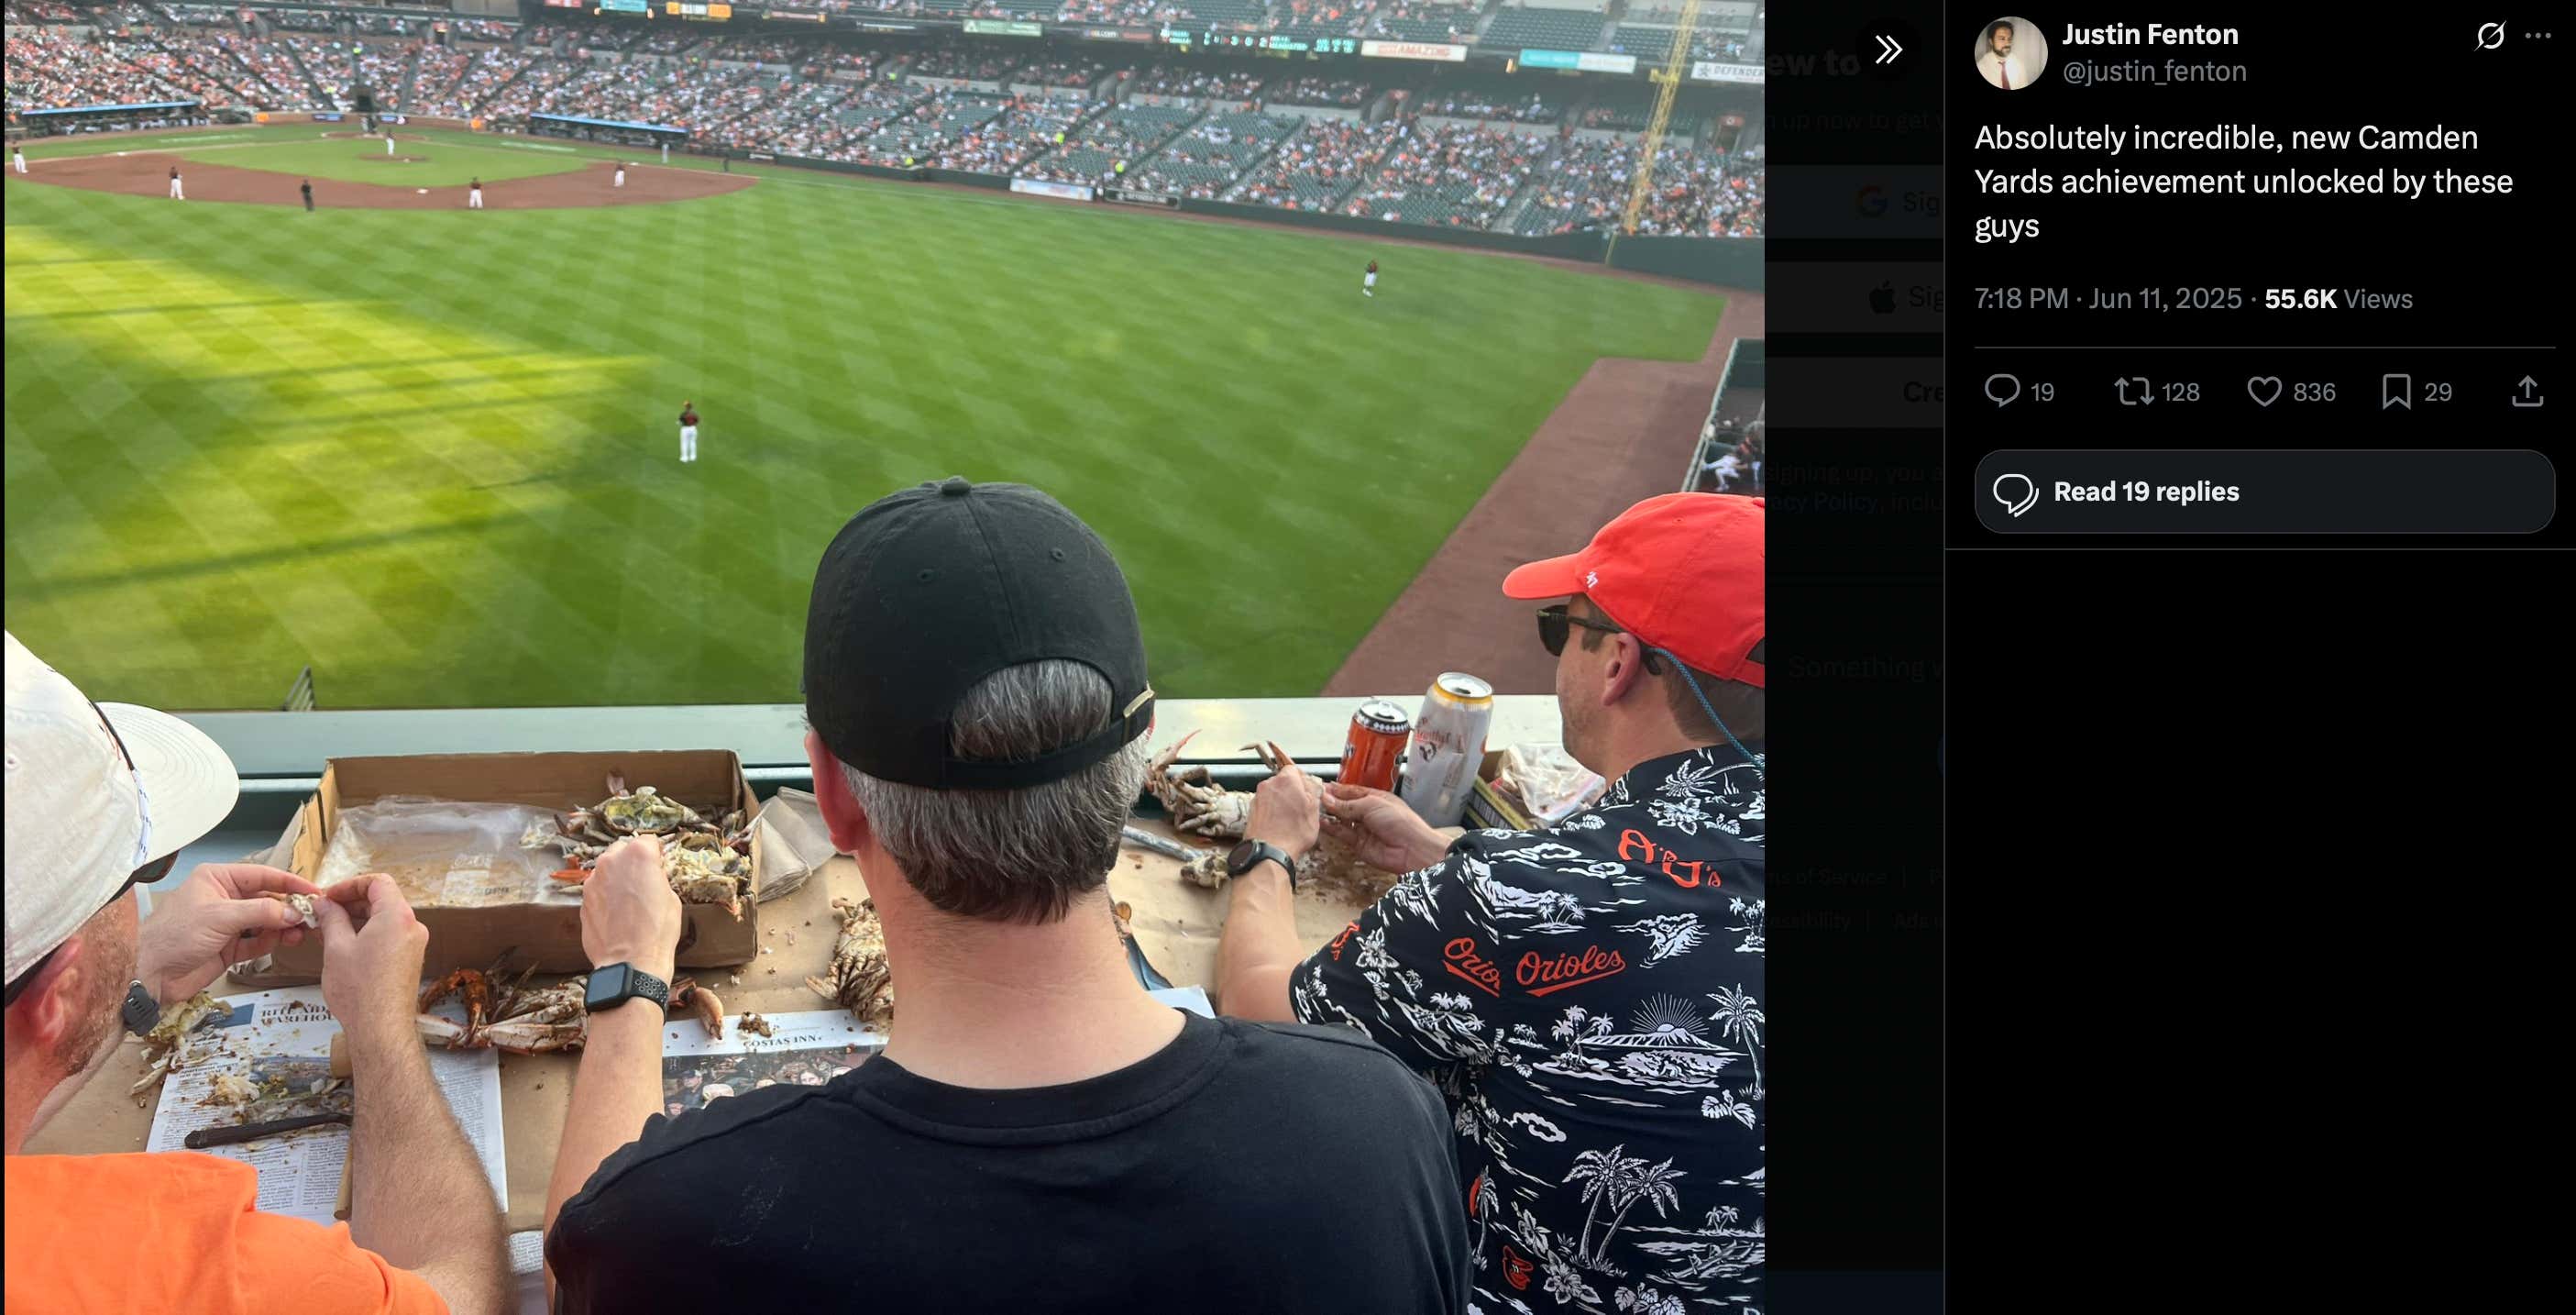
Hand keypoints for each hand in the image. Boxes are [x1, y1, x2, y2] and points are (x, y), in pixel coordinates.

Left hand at [137, 863, 324, 1004]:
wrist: (150, 974)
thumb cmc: (176, 935)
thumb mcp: (221, 916)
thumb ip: (261, 912)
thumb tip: (295, 913)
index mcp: (217, 879)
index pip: (263, 876)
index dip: (290, 882)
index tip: (315, 891)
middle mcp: (225, 898)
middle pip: (267, 899)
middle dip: (290, 908)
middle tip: (313, 916)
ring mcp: (228, 924)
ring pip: (266, 921)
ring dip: (284, 927)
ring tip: (301, 933)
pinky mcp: (229, 948)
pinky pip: (258, 941)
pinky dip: (272, 941)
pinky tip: (285, 942)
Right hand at [312, 874, 427, 1039]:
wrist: (380, 1027)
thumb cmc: (359, 990)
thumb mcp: (337, 947)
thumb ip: (332, 918)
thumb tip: (324, 904)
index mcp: (398, 916)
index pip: (378, 882)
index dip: (350, 885)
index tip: (329, 896)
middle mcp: (412, 927)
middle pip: (382, 900)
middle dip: (351, 902)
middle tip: (323, 912)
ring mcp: (414, 944)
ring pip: (385, 919)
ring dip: (357, 919)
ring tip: (328, 929)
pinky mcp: (410, 960)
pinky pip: (389, 936)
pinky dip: (368, 933)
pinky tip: (344, 945)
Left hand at [581, 836, 680, 982]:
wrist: (630, 963)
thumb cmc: (657, 932)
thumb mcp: (671, 898)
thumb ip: (657, 879)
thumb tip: (651, 878)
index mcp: (638, 855)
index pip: (647, 841)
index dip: (655, 855)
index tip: (658, 866)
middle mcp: (611, 862)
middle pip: (622, 851)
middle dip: (632, 863)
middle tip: (643, 883)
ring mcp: (593, 881)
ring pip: (607, 871)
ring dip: (617, 879)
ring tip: (628, 903)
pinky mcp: (583, 901)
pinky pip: (597, 891)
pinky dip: (606, 898)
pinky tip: (617, 916)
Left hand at [1243, 755, 1322, 860]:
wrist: (1269, 852)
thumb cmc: (1293, 833)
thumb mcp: (1314, 811)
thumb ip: (1313, 792)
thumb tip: (1311, 784)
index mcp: (1286, 780)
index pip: (1294, 769)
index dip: (1302, 781)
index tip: (1307, 791)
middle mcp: (1268, 785)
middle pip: (1282, 782)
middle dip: (1291, 791)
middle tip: (1301, 808)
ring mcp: (1258, 798)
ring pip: (1273, 794)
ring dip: (1281, 803)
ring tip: (1290, 820)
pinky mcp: (1251, 810)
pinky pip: (1265, 806)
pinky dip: (1272, 812)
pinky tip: (1279, 825)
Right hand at [1322, 783, 1450, 873]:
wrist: (1411, 849)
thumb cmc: (1399, 822)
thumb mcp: (1371, 805)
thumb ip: (1348, 804)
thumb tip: (1328, 800)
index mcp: (1375, 798)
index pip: (1351, 791)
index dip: (1337, 789)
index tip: (1321, 786)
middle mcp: (1368, 812)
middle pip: (1345, 805)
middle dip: (1330, 801)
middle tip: (1314, 796)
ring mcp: (1363, 829)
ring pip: (1341, 820)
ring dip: (1329, 814)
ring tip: (1314, 808)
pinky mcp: (1358, 844)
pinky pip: (1342, 834)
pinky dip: (1331, 829)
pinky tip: (1321, 822)